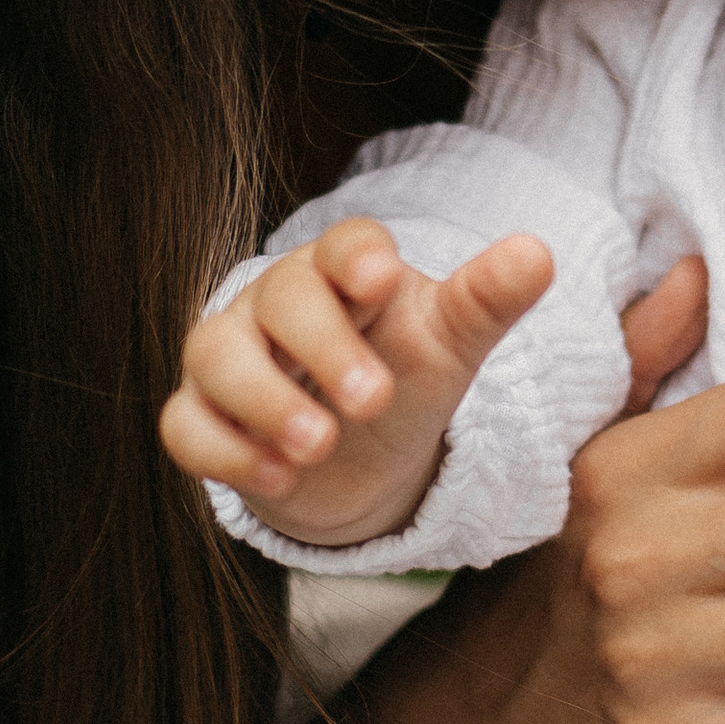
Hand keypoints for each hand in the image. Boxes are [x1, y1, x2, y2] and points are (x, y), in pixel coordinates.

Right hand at [159, 215, 553, 543]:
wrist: (360, 450)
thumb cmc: (402, 372)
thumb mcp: (451, 342)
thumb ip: (487, 301)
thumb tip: (537, 253)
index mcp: (342, 271)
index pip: (342, 245)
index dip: (357, 258)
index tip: (382, 282)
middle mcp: (275, 303)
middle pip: (281, 298)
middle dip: (324, 346)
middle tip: (372, 401)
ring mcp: (230, 356)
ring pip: (217, 355)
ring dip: (266, 401)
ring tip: (319, 445)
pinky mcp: (203, 417)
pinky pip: (187, 426)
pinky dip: (226, 452)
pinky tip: (278, 478)